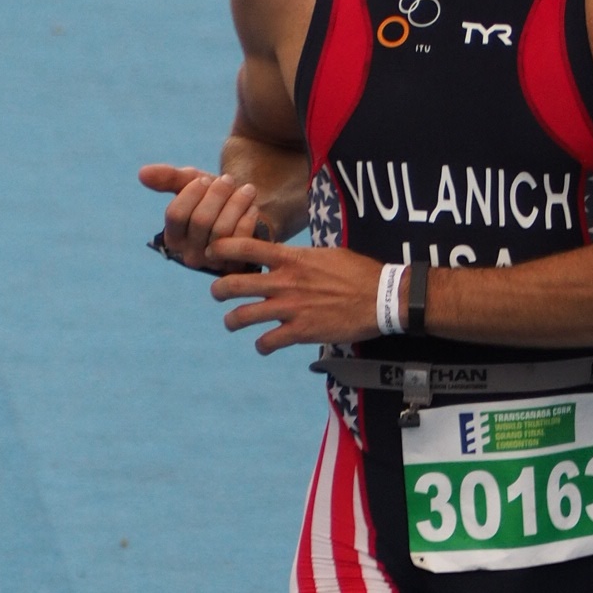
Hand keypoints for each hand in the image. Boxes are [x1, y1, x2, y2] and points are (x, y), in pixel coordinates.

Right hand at [139, 162, 266, 269]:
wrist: (246, 214)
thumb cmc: (215, 199)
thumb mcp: (192, 184)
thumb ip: (169, 178)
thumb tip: (142, 173)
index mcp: (173, 237)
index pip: (175, 215)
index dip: (192, 193)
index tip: (205, 180)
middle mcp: (189, 254)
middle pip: (200, 220)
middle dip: (217, 194)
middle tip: (228, 180)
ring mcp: (212, 262)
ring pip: (222, 229)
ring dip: (236, 203)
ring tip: (247, 189)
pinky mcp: (236, 264)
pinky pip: (241, 238)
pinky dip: (248, 217)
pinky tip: (251, 207)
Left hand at [207, 236, 384, 351]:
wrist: (381, 298)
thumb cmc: (358, 273)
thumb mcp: (326, 254)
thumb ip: (300, 258)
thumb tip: (287, 258)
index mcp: (291, 259)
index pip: (245, 247)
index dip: (222, 248)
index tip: (212, 253)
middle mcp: (284, 282)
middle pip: (234, 284)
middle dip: (218, 290)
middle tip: (217, 293)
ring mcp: (290, 308)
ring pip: (243, 316)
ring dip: (232, 321)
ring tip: (231, 322)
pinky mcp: (300, 332)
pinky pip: (267, 341)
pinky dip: (261, 345)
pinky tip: (264, 345)